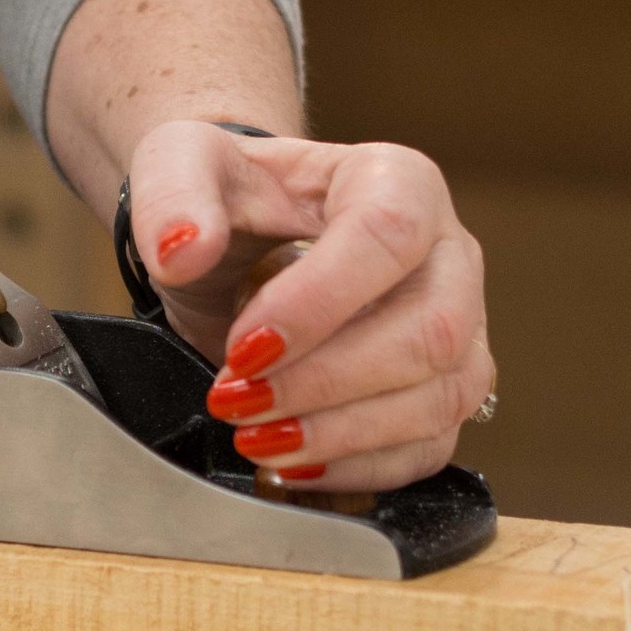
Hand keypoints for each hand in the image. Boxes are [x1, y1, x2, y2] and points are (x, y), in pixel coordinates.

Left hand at [126, 122, 493, 492]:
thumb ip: (173, 192)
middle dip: (326, 384)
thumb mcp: (182, 163)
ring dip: (342, 434)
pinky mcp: (444, 389)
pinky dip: (359, 467)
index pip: (387, 236)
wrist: (246, 242)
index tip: (242, 349)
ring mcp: (458, 327)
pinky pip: (430, 446)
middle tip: (237, 402)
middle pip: (430, 331)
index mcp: (396, 181)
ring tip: (256, 439)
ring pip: (440, 398)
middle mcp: (447, 254)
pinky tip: (292, 465)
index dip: (318, 303)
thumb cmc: (230, 197)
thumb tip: (184, 248)